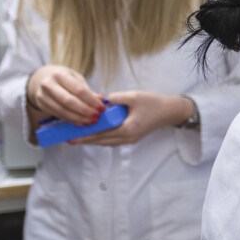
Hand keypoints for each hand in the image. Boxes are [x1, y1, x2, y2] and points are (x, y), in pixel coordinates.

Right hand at [27, 65, 102, 124]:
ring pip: (62, 111)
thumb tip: (101, 99)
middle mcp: (48, 84)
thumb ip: (88, 90)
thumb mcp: (76, 79)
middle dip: (85, 111)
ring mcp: (43, 96)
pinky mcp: (42, 105)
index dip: (91, 100)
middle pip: (69, 101)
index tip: (101, 108)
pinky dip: (72, 120)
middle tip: (96, 116)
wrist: (42, 79)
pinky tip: (81, 122)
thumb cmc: (64, 78)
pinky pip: (59, 115)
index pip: (78, 90)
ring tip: (91, 121)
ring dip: (79, 118)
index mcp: (59, 74)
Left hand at [68, 90, 190, 146]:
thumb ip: (115, 98)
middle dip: (85, 140)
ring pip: (106, 142)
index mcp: (127, 129)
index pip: (101, 134)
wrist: (170, 111)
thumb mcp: (133, 96)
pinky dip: (101, 139)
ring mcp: (130, 140)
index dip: (85, 135)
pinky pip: (112, 141)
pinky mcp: (131, 138)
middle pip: (101, 141)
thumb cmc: (153, 103)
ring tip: (77, 138)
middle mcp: (127, 138)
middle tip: (69, 139)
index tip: (71, 136)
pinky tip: (94, 136)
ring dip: (92, 140)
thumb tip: (99, 100)